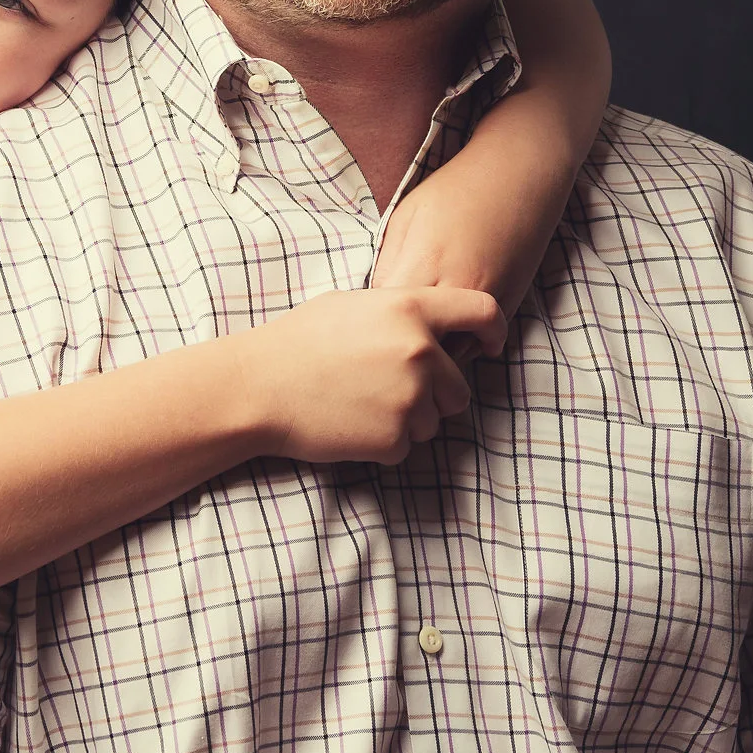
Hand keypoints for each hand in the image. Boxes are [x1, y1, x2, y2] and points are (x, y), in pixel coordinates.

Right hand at [237, 285, 505, 464]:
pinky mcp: (395, 438)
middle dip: (434, 394)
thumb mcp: (352, 305)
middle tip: (384, 389)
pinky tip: (348, 423)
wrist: (259, 387)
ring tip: (356, 403)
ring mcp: (411, 397)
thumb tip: (432, 325)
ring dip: (405, 419)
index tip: (490, 344)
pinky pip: (405, 446)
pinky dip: (382, 442)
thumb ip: (401, 312)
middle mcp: (421, 352)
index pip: (483, 311)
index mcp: (411, 309)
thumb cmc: (298, 341)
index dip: (494, 329)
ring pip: (434, 421)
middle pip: (460, 387)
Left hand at [371, 166, 559, 364]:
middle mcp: (456, 288)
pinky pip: (479, 344)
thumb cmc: (455, 189)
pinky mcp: (510, 304)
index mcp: (423, 263)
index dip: (374, 324)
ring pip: (452, 353)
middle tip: (388, 338)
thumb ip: (388, 263)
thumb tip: (375, 302)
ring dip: (433, 351)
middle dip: (401, 345)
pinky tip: (447, 330)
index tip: (367, 322)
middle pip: (419, 343)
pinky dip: (461, 344)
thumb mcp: (406, 216)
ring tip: (417, 338)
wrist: (518, 174)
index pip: (388, 320)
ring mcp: (487, 300)